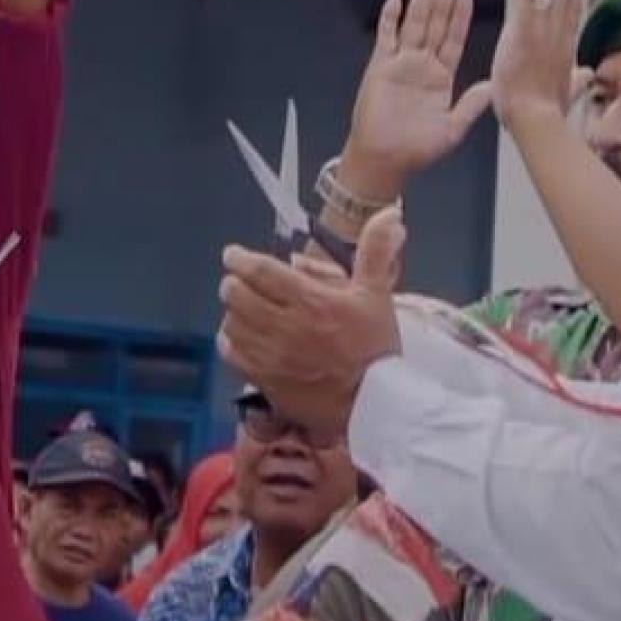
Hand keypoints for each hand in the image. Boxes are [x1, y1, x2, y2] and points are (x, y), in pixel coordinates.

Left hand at [218, 209, 406, 438]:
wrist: (374, 406)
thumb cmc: (375, 349)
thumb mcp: (377, 295)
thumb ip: (376, 252)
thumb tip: (389, 214)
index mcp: (311, 301)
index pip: (260, 271)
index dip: (240, 258)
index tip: (234, 254)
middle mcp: (284, 326)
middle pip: (236, 293)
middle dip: (234, 281)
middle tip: (242, 280)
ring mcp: (270, 354)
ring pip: (231, 321)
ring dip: (233, 310)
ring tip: (245, 307)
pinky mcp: (263, 378)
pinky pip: (231, 351)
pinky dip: (231, 338)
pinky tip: (243, 335)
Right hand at [340, 0, 491, 198]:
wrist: (384, 160)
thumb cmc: (417, 149)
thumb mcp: (453, 128)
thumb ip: (471, 105)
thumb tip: (492, 85)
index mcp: (441, 77)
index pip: (454, 38)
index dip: (461, 15)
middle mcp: (422, 64)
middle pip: (436, 22)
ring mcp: (400, 63)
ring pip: (414, 23)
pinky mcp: (380, 67)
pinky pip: (386, 38)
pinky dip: (390, 19)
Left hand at [491, 0, 590, 132]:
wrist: (534, 122)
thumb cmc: (543, 112)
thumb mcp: (563, 91)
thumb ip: (574, 78)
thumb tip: (585, 74)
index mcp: (563, 43)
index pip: (569, 4)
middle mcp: (558, 33)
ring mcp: (544, 33)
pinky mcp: (526, 37)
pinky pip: (529, 4)